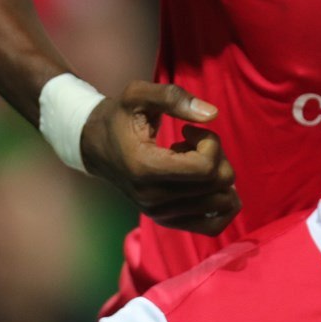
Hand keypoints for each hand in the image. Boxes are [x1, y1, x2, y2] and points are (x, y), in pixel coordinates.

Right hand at [80, 80, 239, 234]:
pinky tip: (209, 182)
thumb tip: (212, 114)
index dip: (210, 143)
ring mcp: (160, 214)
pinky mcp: (167, 221)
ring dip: (219, 176)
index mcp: (145, 168)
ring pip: (222, 203)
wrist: (97, 146)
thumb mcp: (138, 95)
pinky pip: (213, 226)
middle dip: (217, 156)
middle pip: (217, 184)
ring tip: (195, 162)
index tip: (191, 131)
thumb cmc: (119, 117)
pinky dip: (224, 205)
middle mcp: (153, 198)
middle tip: (195, 144)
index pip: (205, 168)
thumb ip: (173, 97)